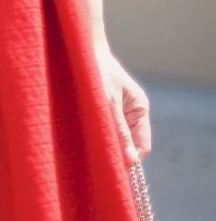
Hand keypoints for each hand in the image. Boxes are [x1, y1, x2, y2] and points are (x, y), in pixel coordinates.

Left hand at [91, 41, 151, 166]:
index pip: (143, 146)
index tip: (114, 170)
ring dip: (103, 144)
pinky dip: (95, 136)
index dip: (131, 160)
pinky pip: (103, 131)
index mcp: (139, 109)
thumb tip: (131, 162)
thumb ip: (119, 131)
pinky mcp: (102, 111)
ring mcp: (117, 112)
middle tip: (97, 164)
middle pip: (129, 145)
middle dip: (116, 154)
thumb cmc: (95, 72)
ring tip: (86, 147)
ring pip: (114, 139)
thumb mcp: (107, 102)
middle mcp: (131, 113)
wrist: (78, 49)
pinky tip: (80, 137)